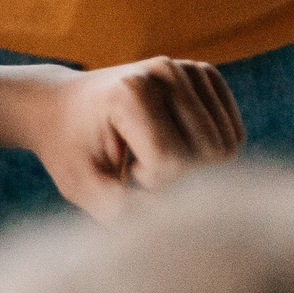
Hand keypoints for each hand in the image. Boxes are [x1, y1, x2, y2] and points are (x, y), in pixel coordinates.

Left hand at [19, 58, 243, 217]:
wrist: (60, 105)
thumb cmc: (69, 149)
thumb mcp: (80, 185)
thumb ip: (120, 210)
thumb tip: (173, 225)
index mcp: (130, 92)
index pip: (173, 160)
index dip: (153, 182)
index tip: (124, 171)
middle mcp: (164, 70)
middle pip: (208, 153)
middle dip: (177, 174)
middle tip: (137, 165)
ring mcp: (188, 68)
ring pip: (225, 147)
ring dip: (192, 164)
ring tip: (150, 151)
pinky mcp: (205, 74)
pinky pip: (233, 134)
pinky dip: (204, 150)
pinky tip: (170, 140)